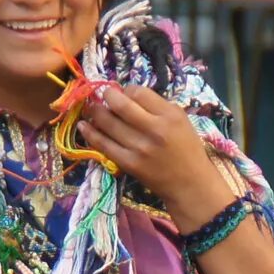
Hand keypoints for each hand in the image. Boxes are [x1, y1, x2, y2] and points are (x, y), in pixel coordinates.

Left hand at [74, 82, 228, 225]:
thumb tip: (126, 95)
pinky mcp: (129, 163)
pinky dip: (90, 133)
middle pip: (120, 105)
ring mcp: (140, 148)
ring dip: (95, 112)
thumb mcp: (180, 120)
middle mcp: (154, 130)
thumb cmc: (187, 149)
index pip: (138, 92)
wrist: (190, 183)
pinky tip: (83, 126)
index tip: (124, 94)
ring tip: (90, 108)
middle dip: (106, 96)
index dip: (126, 90)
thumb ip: (156, 107)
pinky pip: (103, 145)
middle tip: (102, 95)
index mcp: (169, 116)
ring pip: (108, 123)